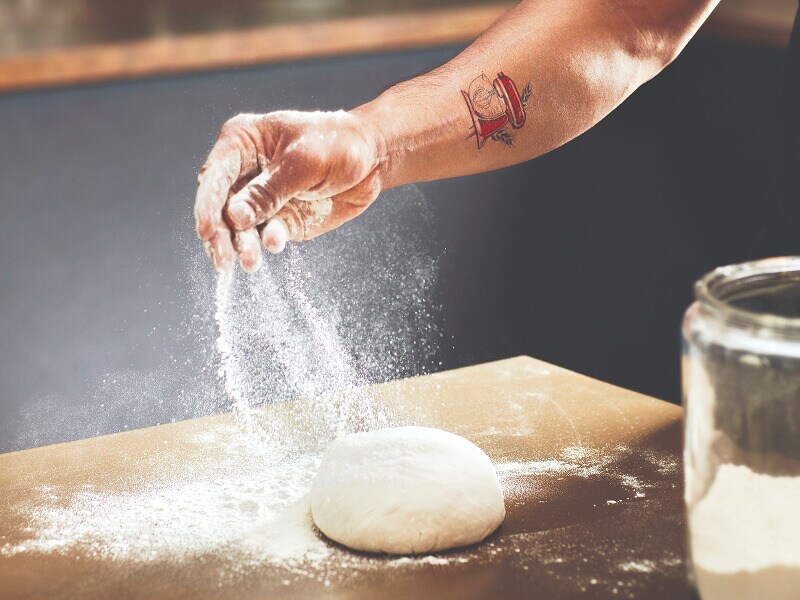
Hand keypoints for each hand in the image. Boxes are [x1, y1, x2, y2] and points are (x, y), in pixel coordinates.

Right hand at [194, 110, 384, 271]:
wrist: (372, 160)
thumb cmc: (337, 144)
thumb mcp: (303, 162)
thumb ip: (269, 190)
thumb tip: (235, 216)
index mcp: (242, 143)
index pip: (215, 175)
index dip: (207, 204)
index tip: (207, 230)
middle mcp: (244, 172)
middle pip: (220, 207)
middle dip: (221, 234)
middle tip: (225, 259)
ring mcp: (260, 199)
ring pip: (240, 228)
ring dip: (242, 246)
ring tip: (250, 263)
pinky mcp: (279, 220)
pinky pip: (267, 235)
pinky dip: (269, 242)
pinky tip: (275, 244)